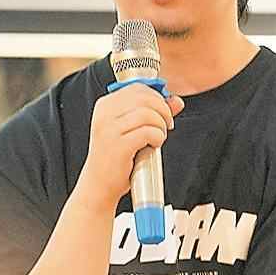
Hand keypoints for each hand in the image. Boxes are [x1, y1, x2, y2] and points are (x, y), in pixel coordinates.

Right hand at [74, 83, 184, 212]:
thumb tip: (176, 101)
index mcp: (105, 105)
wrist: (98, 186)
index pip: (137, 88)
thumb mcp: (132, 131)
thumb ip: (154, 113)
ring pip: (148, 114)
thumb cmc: (115, 159)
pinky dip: (158, 137)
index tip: (163, 112)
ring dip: (161, 125)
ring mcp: (109, 129)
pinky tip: (153, 145)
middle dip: (163, 111)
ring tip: (158, 137)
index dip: (157, 98)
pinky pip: (148, 132)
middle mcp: (104, 114)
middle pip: (145, 98)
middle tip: (166, 126)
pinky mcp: (118, 145)